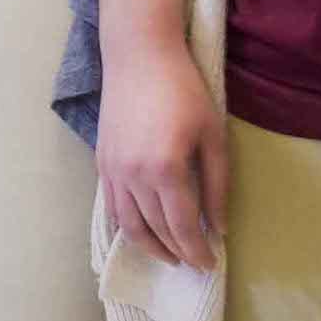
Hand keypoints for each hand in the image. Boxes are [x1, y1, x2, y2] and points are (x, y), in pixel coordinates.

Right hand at [96, 37, 226, 272]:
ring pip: (129, 226)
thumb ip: (217, 184)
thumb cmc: (183, 90)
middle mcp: (134, 177)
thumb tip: (219, 227)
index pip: (183, 226)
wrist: (139, 56)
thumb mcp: (212, 134)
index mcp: (166, 169)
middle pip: (156, 230)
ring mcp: (113, 172)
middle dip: (178, 252)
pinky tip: (143, 231)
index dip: (197, 250)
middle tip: (195, 262)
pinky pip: (112, 208)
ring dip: (150, 247)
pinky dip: (128, 227)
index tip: (210, 264)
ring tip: (169, 256)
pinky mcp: (102, 163)